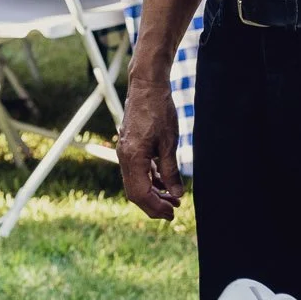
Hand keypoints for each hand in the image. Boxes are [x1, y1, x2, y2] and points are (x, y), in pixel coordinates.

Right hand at [116, 75, 183, 219]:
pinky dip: (150, 180)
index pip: (141, 194)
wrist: (146, 86)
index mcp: (133, 157)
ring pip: (135, 183)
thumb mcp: (169, 143)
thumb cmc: (159, 111)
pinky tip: (164, 182)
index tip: (173, 213)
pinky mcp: (130, 147)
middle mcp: (124, 157)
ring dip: (153, 194)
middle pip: (135, 192)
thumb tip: (176, 194)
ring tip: (173, 198)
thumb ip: (170, 170)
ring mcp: (125, 152)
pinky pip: (137, 171)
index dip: (157, 207)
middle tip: (174, 211)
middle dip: (154, 205)